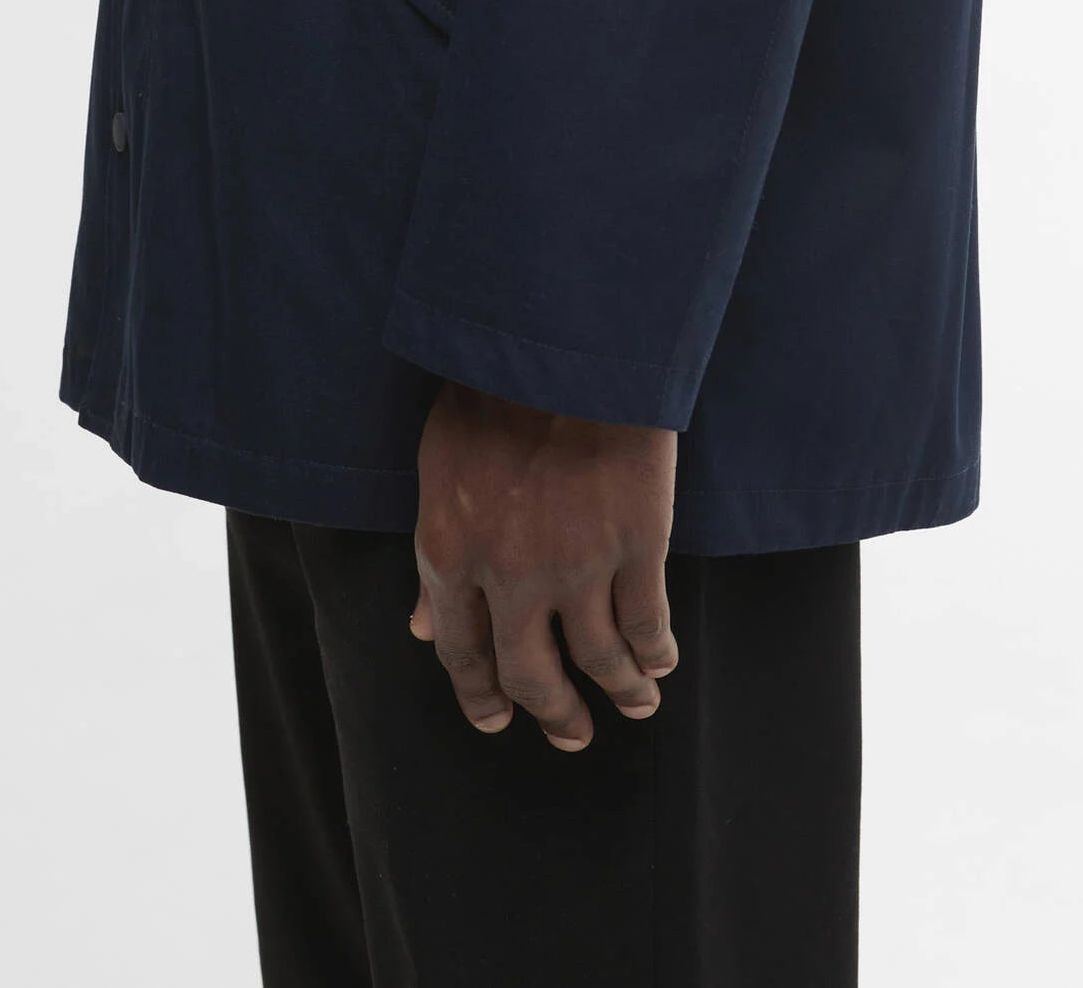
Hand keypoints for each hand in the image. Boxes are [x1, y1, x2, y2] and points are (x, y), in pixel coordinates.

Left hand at [410, 381, 678, 750]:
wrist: (560, 345)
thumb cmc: (489, 392)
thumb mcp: (440, 474)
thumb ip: (435, 559)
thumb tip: (421, 627)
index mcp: (451, 555)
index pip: (463, 652)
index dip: (481, 696)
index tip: (497, 722)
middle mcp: (512, 576)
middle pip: (532, 674)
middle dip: (553, 714)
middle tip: (571, 737)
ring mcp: (579, 565)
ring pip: (600, 658)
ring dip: (619, 691)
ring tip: (636, 704)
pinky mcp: (637, 544)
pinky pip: (647, 622)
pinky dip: (655, 650)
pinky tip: (660, 660)